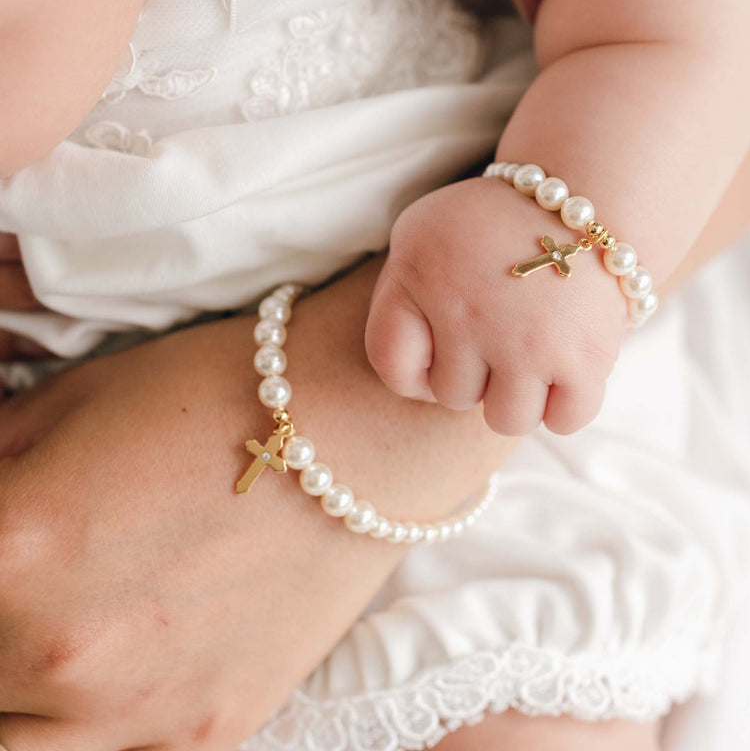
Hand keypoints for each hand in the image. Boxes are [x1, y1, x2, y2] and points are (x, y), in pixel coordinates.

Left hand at [0, 257, 507, 750]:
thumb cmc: (223, 392)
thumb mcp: (76, 401)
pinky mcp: (212, 727)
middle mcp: (65, 653)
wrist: (358, 426)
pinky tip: (137, 656)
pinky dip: (105, 716)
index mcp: (13, 551)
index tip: (9, 535)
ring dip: (24, 696)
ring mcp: (142, 710)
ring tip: (65, 633)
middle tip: (38, 578)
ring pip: (22, 746)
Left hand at [365, 178, 626, 435]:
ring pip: (506, 420)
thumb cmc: (491, 222)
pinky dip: (564, 405)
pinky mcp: (586, 358)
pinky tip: (561, 371)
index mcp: (420, 277)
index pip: (393, 367)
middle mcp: (469, 315)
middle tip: (496, 334)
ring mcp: (528, 342)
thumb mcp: (418, 233)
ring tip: (527, 358)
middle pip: (451, 397)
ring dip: (514, 396)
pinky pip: (565, 421)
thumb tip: (412, 377)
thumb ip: (394, 297)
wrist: (583, 191)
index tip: (438, 349)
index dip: (415, 369)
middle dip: (471, 373)